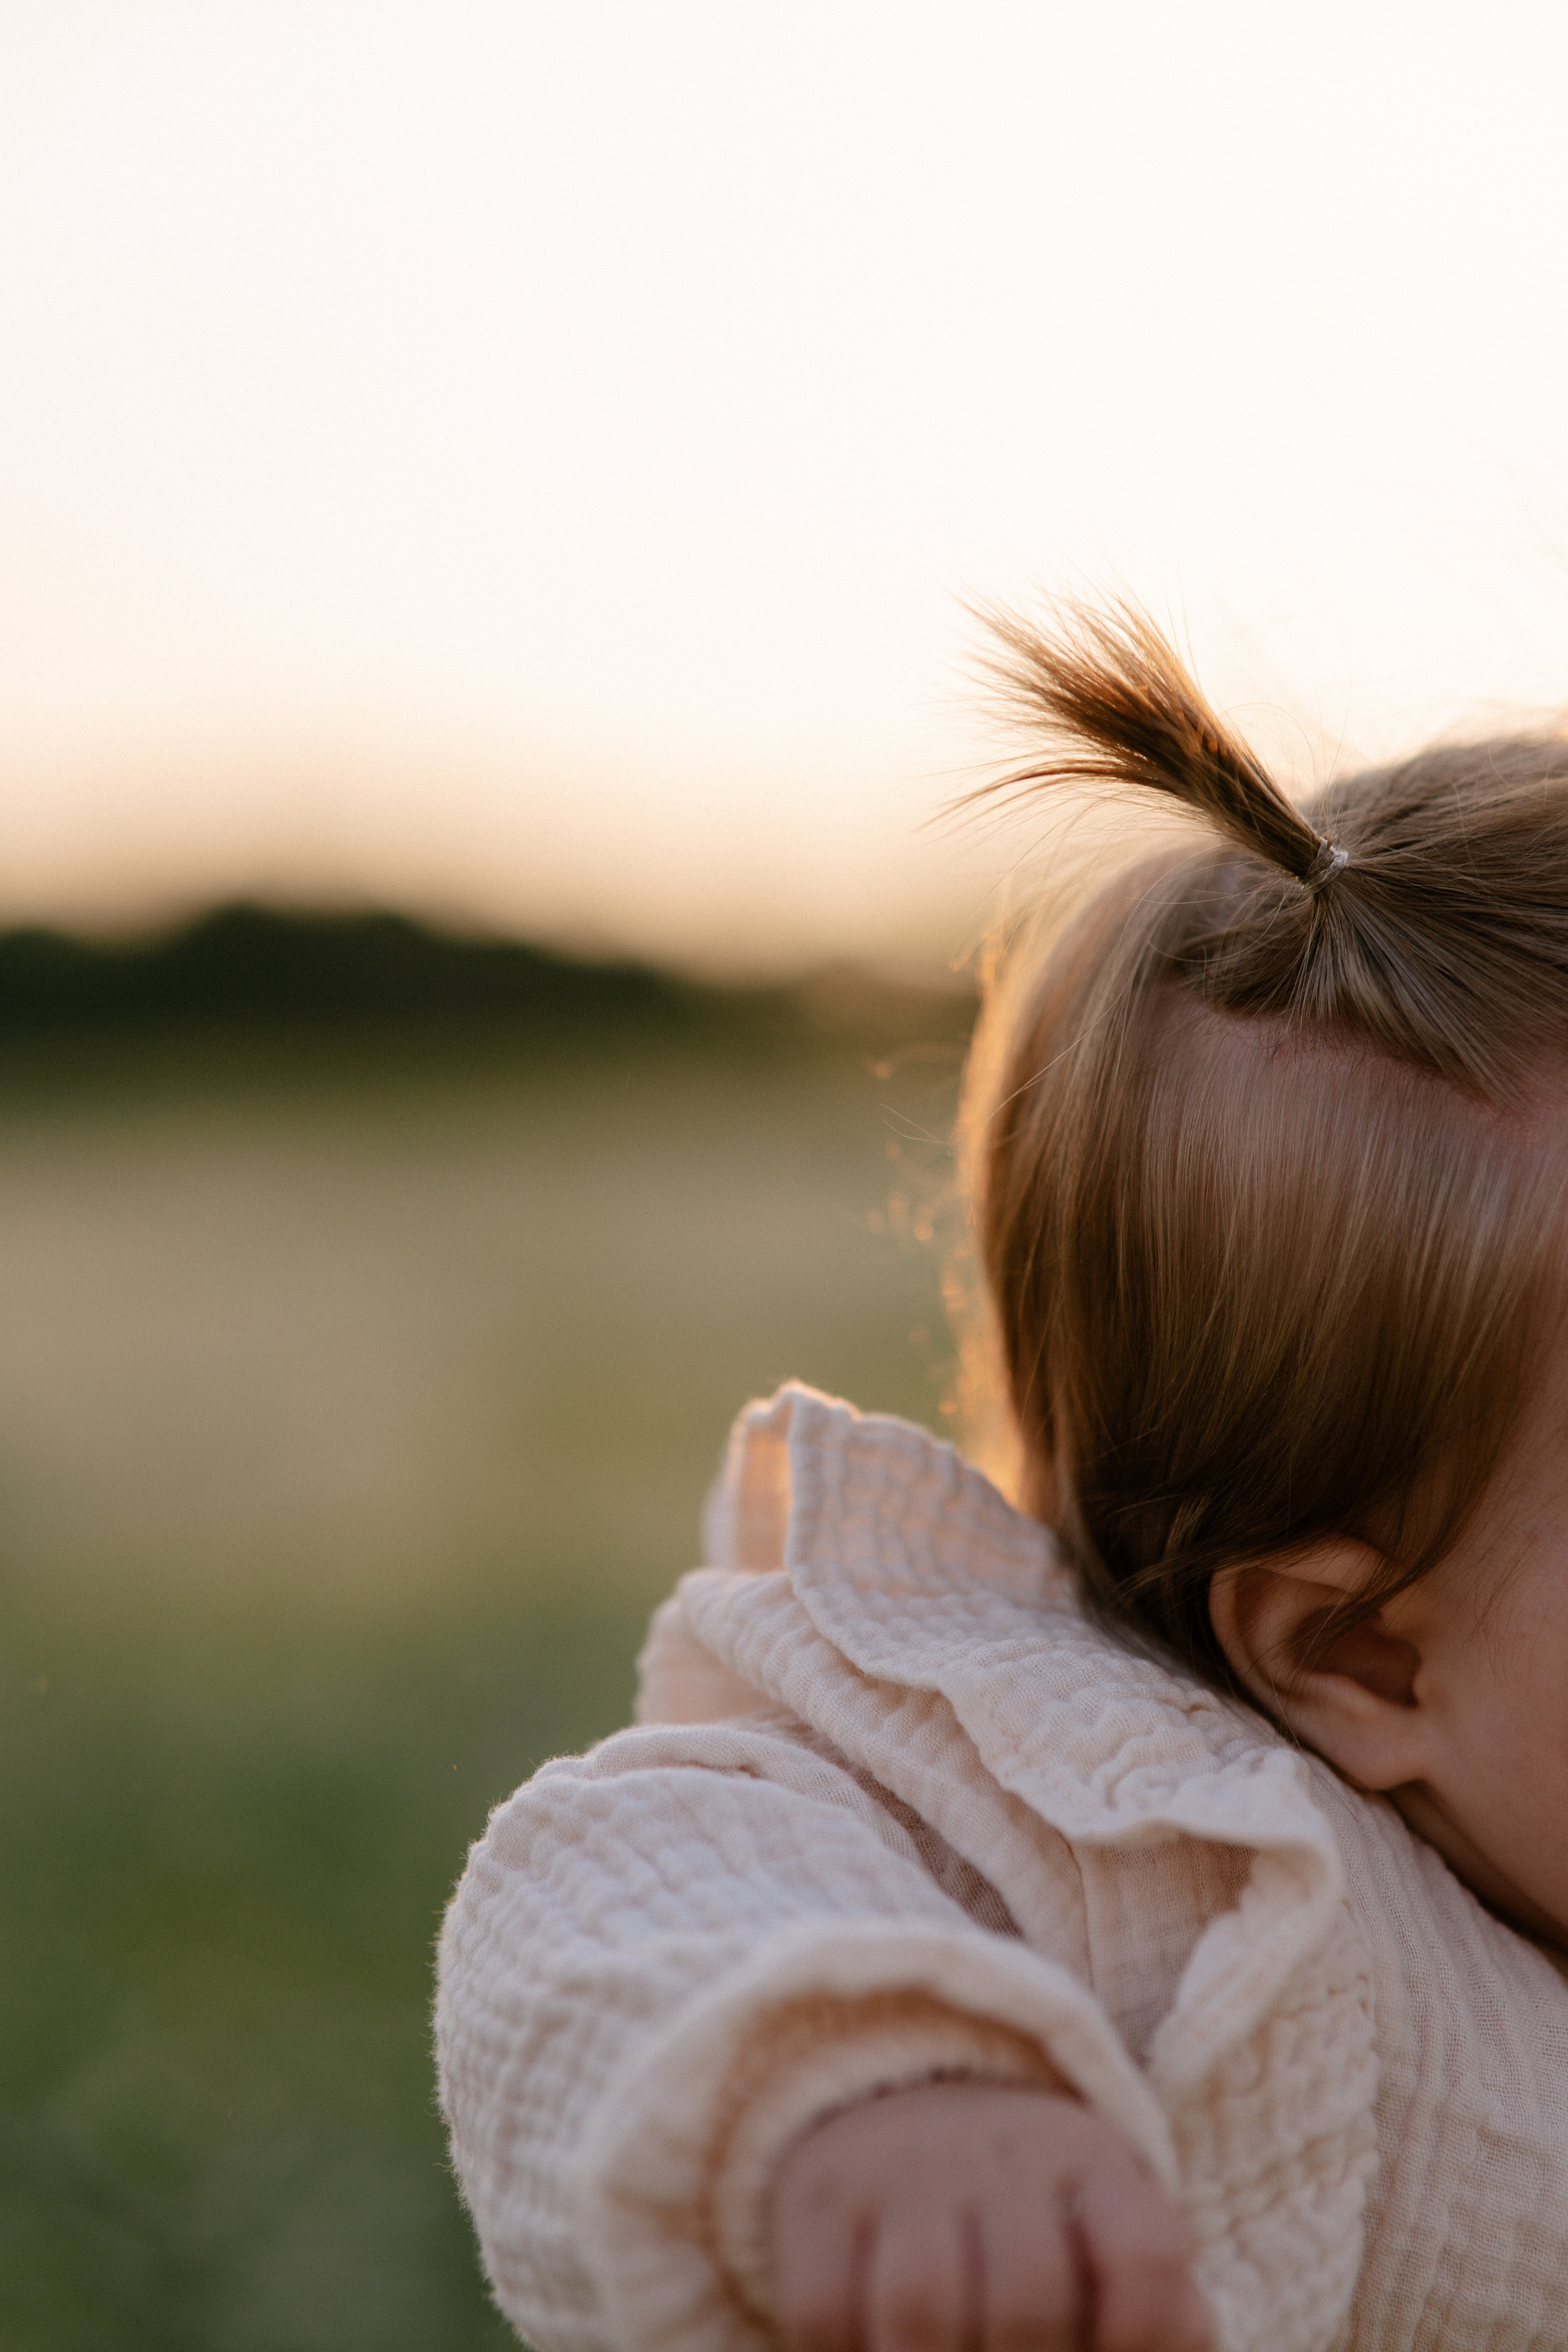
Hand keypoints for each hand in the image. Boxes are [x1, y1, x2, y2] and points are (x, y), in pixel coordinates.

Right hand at [767, 2079, 1211, 2351]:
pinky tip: (872, 2348)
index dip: (1143, 2339)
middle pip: (1027, 2298)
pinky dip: (846, 2351)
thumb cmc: (1027, 2211)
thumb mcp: (1103, 2233)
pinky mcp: (816, 2197)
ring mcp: (900, 2166)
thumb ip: (1161, 2309)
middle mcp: (998, 2151)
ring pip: (921, 2304)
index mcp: (1089, 2160)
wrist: (894, 2094)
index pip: (1146, 2256)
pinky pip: (825, 2310)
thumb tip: (1186, 2347)